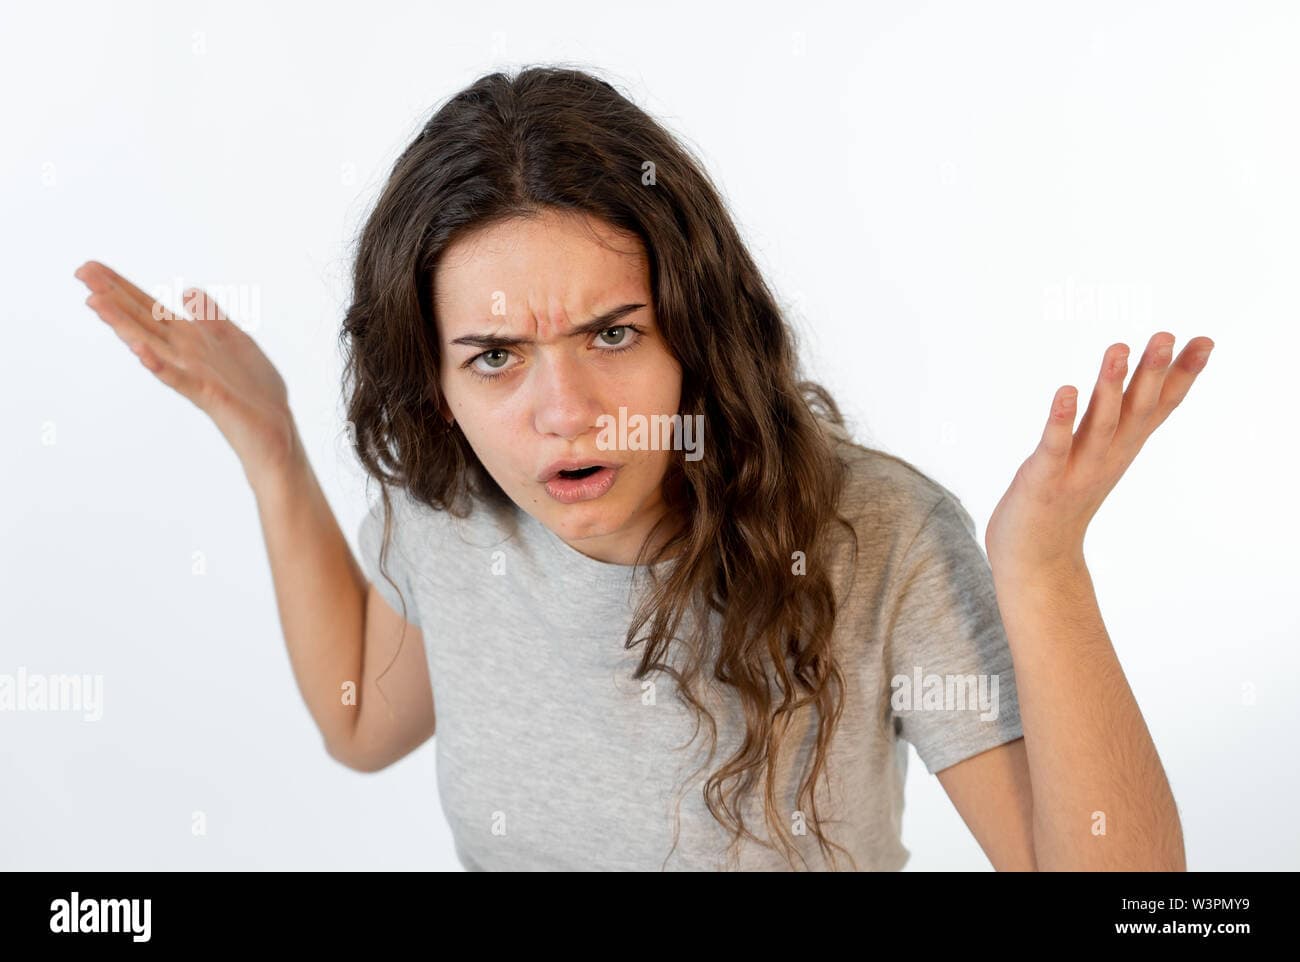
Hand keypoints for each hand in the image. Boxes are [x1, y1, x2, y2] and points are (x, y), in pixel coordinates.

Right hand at [76, 260, 300, 487]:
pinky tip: (140, 351)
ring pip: (152, 344)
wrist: (274, 430)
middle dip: (113, 296)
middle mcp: (185, 354)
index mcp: (191, 339)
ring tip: (96, 302)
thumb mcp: (235, 341)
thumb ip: (210, 318)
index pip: (149, 308)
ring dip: (124, 324)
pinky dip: (160, 365)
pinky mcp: (208, 394)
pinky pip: (179, 378)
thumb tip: (188, 292)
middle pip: (143, 320)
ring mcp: (193, 373)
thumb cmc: (253, 391)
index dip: (122, 288)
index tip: (91, 267)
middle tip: (81, 272)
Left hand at [985, 331, 1214, 573]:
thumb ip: (1117, 424)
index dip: (1181, 375)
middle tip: (1166, 335)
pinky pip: (1054, 446)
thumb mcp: (1101, 457)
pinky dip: (1060, 420)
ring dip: (1109, 388)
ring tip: (1118, 350)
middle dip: (1152, 373)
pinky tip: (1065, 391)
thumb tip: (1136, 388)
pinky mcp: (1043, 480)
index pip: (1158, 407)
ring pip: (1099, 424)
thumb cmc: (1064, 500)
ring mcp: (1077, 470)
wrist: (1036, 560)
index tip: (1204, 340)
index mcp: (1121, 449)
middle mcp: (1107, 457)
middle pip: (1135, 410)